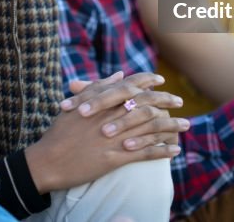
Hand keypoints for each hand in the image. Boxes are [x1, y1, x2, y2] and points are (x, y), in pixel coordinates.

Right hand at [26, 74, 186, 192]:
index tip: (161, 80)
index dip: (147, 81)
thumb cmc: (60, 132)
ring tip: (186, 125)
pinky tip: (175, 150)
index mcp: (102, 102)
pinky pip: (145, 153)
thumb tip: (118, 74)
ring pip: (150, 129)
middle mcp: (111, 116)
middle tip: (179, 101)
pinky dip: (162, 151)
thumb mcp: (77, 104)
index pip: (130, 86)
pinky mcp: (116, 157)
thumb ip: (98, 87)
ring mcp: (115, 137)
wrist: (47, 160)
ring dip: (171, 126)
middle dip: (166, 101)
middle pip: (146, 104)